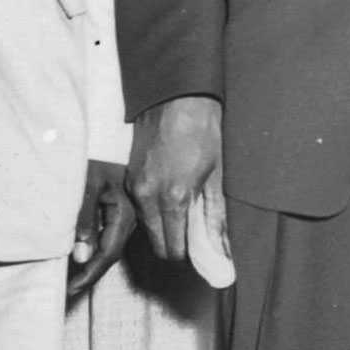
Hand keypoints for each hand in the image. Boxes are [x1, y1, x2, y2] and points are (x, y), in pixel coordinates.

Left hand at [68, 159, 136, 296]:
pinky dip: (94, 250)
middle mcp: (129, 218)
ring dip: (92, 263)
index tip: (71, 289)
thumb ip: (84, 220)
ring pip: (110, 247)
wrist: (103, 138)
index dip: (90, 273)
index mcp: (123, 213)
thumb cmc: (94, 159)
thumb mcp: (86, 187)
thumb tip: (81, 256)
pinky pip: (108, 237)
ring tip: (73, 278)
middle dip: (91, 273)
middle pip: (111, 254)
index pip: (108, 253)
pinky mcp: (118, 213)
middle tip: (70, 290)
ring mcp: (125, 216)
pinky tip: (81, 255)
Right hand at [125, 95, 223, 263]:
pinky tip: (168, 194)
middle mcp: (147, 197)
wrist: (176, 97)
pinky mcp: (128, 178)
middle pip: (157, 244)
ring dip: (162, 228)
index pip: (174, 249)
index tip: (200, 246)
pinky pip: (139, 209)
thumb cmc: (202, 130)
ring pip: (146, 228)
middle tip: (193, 231)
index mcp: (173, 197)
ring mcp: (134, 187)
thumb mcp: (217, 175)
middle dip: (174, 245)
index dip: (189, 253)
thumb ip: (216, 217)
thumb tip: (222, 251)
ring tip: (183, 209)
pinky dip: (152, 211)